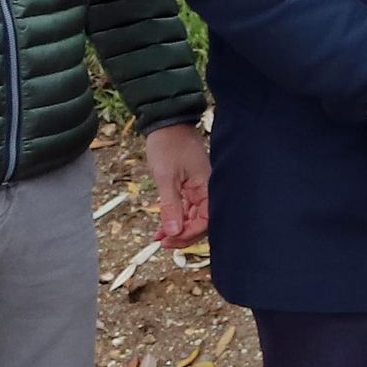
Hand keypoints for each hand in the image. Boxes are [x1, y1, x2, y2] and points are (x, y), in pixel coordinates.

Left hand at [141, 123, 211, 247]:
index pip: (205, 222)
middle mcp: (207, 191)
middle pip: (201, 223)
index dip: (188, 235)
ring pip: (193, 218)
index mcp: (207, 188)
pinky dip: (176, 218)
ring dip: (177, 229)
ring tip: (159, 236)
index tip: (169, 241)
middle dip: (182, 235)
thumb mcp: (166, 178)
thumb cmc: (169, 146)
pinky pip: (187, 209)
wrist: (166, 124)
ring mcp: (199, 189)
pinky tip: (163, 226)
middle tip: (162, 242)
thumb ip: (171, 206)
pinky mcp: (191, 187)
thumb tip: (174, 232)